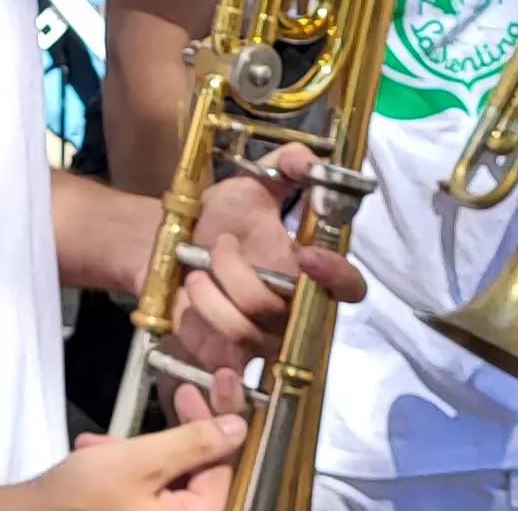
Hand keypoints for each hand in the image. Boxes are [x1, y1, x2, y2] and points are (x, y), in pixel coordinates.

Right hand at [21, 400, 246, 509]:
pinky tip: (92, 460)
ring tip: (99, 448)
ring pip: (162, 481)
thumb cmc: (75, 501)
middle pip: (192, 474)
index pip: (221, 468)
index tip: (198, 387)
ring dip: (133, 455)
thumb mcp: (138, 462)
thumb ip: (192, 443)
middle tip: (152, 408)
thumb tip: (238, 427)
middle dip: (163, 441)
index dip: (211, 422)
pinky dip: (121, 473)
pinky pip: (142, 496)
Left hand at [164, 147, 365, 387]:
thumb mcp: (251, 185)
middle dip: (241, 275)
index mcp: (308, 272)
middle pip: (285, 311)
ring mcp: (264, 339)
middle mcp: (293, 311)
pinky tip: (188, 295)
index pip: (349, 288)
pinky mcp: (230, 357)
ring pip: (249, 330)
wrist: (169, 248)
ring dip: (214, 290)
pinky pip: (224, 353)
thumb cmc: (219, 220)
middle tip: (221, 244)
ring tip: (196, 268)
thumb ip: (285, 165)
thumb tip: (312, 160)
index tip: (306, 253)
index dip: (337, 276)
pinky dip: (200, 317)